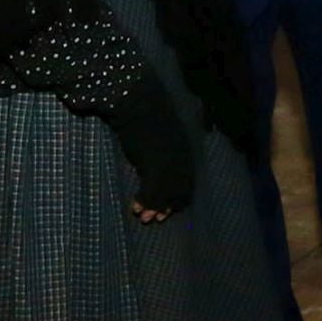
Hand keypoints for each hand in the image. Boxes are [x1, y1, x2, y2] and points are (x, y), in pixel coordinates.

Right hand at [109, 95, 193, 219]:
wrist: (136, 102)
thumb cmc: (144, 118)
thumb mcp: (159, 138)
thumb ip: (163, 154)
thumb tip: (155, 170)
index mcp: (185, 151)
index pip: (187, 182)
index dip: (177, 199)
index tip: (166, 210)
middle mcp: (182, 158)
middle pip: (178, 190)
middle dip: (166, 206)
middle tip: (153, 218)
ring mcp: (169, 160)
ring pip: (166, 193)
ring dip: (154, 207)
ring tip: (143, 217)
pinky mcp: (154, 162)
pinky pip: (152, 189)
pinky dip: (145, 200)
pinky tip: (134, 205)